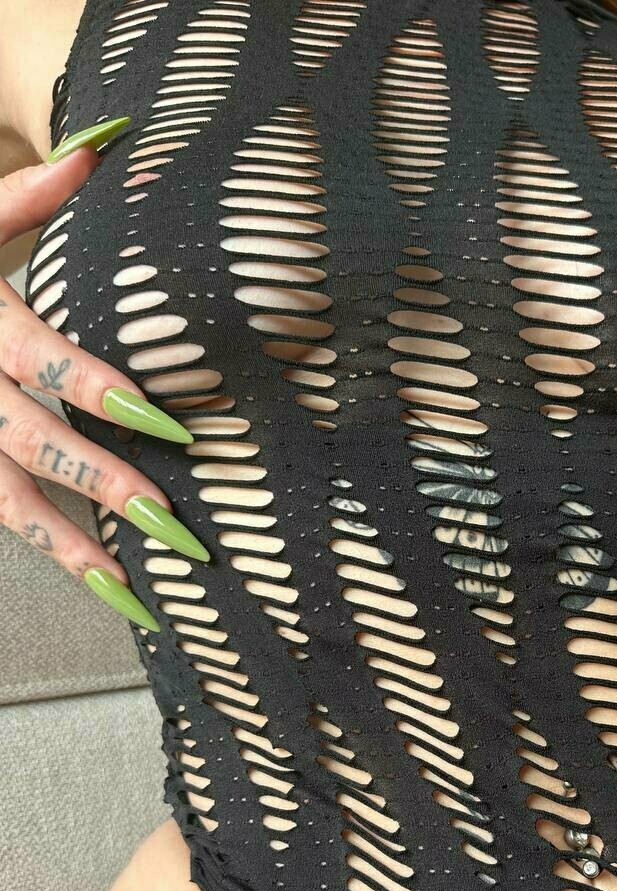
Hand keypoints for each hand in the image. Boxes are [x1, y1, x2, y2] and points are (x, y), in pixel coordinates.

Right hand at [0, 117, 209, 631]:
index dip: (102, 393)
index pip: (41, 360)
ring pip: (4, 498)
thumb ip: (29, 192)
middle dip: (99, 484)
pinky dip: (46, 548)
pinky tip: (99, 580)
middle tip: (169, 522)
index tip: (172, 427)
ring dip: (69, 547)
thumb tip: (102, 146)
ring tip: (131, 590)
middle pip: (30, 442)